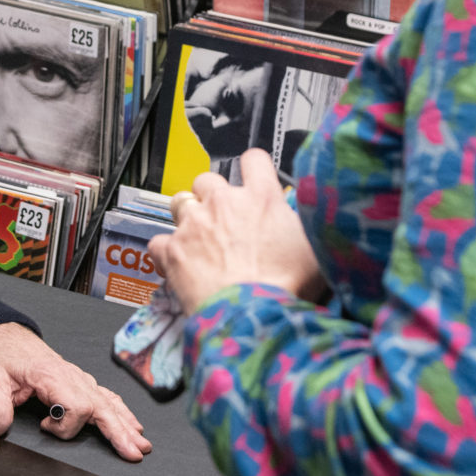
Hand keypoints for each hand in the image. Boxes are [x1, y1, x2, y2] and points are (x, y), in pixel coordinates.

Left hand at [0, 323, 151, 461]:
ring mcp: (78, 378)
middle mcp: (71, 376)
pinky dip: (121, 412)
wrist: (4, 335)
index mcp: (51, 376)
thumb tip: (0, 425)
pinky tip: (132, 424)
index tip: (46, 426)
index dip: (65, 425)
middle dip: (119, 431)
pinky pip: (106, 397)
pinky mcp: (78, 381)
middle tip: (132, 452)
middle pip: (102, 406)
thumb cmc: (0, 355)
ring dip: (125, 424)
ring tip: (141, 444)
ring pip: (108, 403)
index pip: (76, 405)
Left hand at [149, 149, 327, 309]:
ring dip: (187, 216)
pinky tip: (178, 264)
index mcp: (261, 198)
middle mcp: (224, 203)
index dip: (253, 167)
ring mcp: (194, 224)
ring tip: (198, 239)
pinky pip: (159, 241)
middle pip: (208, 179)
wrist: (251, 315)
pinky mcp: (172, 250)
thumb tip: (314, 218)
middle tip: (222, 218)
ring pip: (180, 202)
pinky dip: (166, 251)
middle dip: (212, 195)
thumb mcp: (315, 247)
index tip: (253, 177)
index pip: (254, 160)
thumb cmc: (286, 286)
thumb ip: (307, 224)